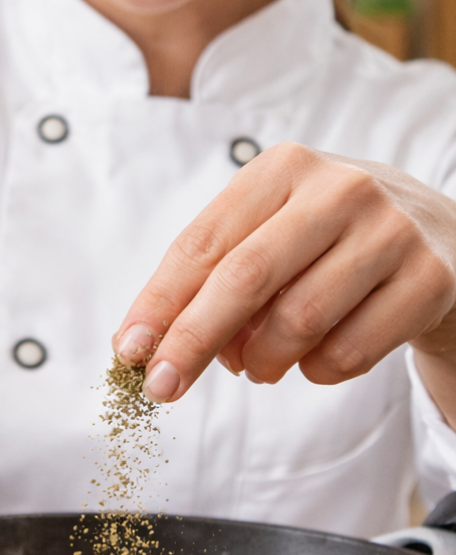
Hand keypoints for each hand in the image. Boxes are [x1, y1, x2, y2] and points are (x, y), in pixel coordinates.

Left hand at [113, 143, 455, 425]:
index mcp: (281, 169)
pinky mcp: (430, 281)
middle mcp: (338, 190)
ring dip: (260, 361)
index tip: (129, 349)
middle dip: (193, 340)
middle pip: (245, 278)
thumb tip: (147, 342)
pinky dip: (314, 372)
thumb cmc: (323, 238)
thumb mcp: (267, 231)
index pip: (203, 243)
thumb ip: (210, 276)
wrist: (439, 235)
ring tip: (255, 366)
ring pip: (297, 322)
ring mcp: (390, 233)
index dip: (159, 301)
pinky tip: (313, 359)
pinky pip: (349, 352)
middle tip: (162, 385)